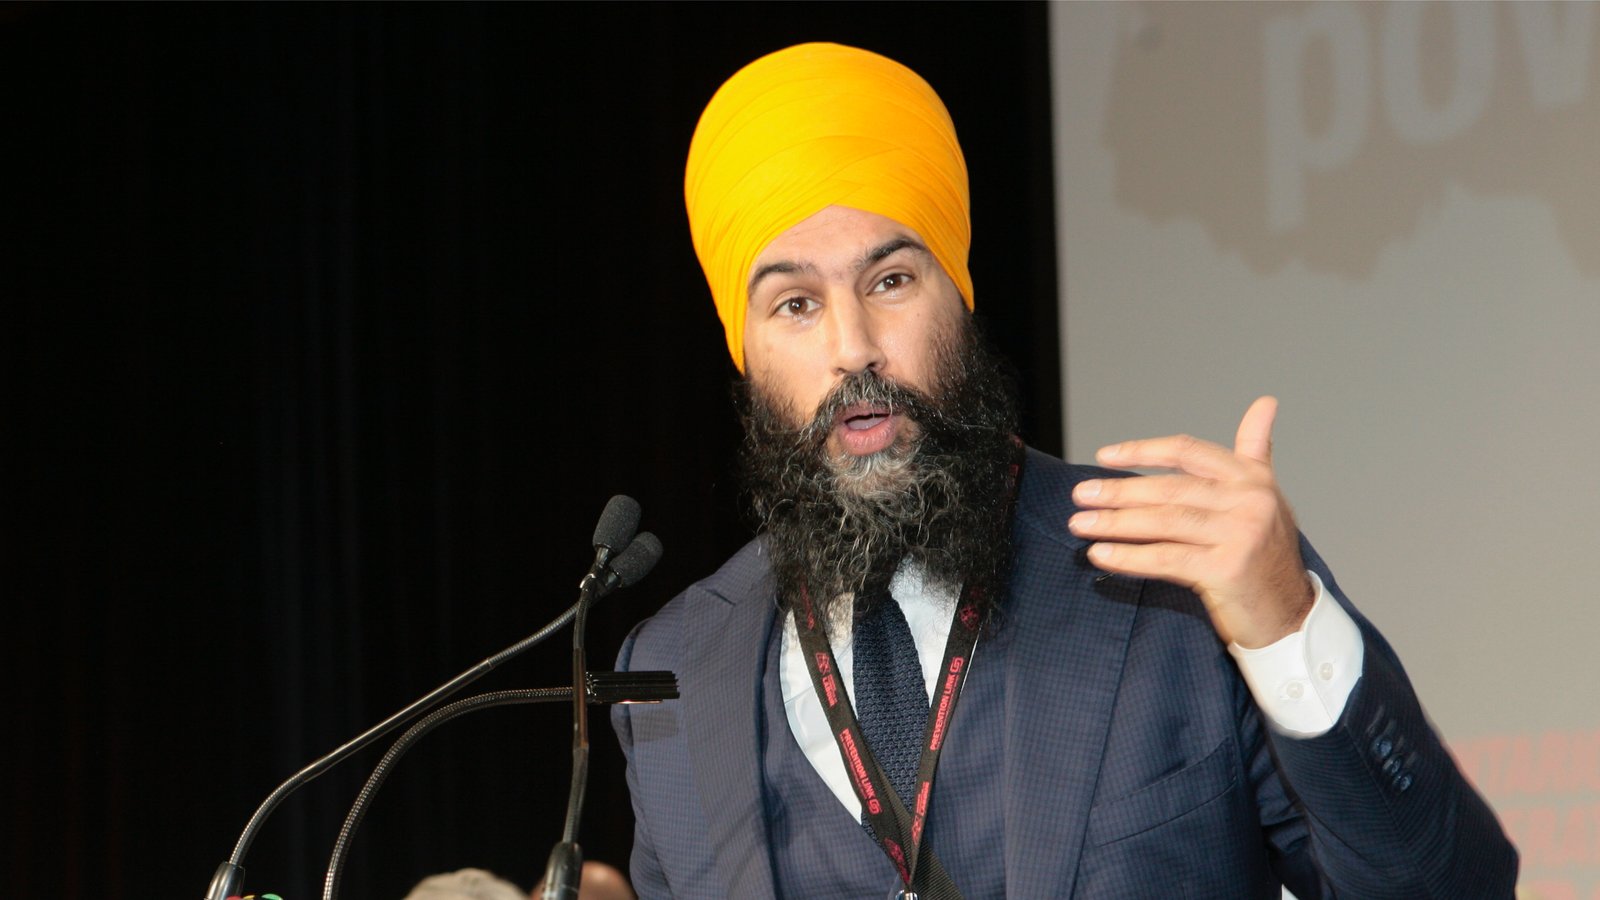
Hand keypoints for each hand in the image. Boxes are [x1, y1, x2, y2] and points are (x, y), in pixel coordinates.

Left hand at [1067, 396, 1313, 648]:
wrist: (1289, 613)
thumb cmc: (1265, 553)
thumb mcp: (1265, 496)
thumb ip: (1254, 451)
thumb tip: (1266, 402)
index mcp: (1252, 477)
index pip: (1187, 451)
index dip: (1142, 451)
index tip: (1104, 457)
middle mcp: (1250, 501)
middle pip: (1170, 489)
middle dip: (1119, 492)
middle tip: (1080, 495)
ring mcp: (1241, 534)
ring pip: (1164, 522)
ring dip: (1115, 523)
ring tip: (1081, 524)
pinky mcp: (1228, 569)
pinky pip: (1167, 558)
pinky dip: (1129, 556)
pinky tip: (1101, 554)